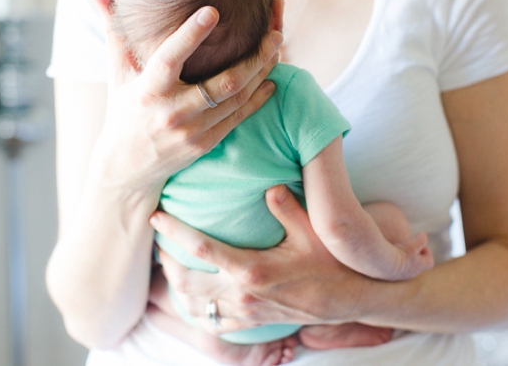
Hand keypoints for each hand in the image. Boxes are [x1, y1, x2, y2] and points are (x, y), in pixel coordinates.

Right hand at [90, 0, 282, 195]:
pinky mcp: (205, 144)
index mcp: (148, 90)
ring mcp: (191, 131)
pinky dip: (258, 97)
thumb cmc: (123, 109)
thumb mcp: (117, 73)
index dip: (190, 35)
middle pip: (222, 82)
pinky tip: (270, 79)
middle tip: (274, 31)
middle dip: (254, 56)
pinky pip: (239, 117)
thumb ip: (113, 31)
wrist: (126, 167)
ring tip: (276, 48)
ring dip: (261, 72)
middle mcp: (171, 112)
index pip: (170, 59)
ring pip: (236, 98)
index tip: (212, 10)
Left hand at [150, 184, 373, 332]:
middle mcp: (243, 294)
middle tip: (157, 240)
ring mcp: (246, 312)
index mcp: (252, 269)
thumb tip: (267, 184)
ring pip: (194, 305)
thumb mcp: (311, 230)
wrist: (350, 299)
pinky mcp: (252, 323)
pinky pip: (213, 323)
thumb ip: (285, 206)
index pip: (201, 248)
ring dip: (175, 286)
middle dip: (165, 260)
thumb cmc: (331, 262)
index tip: (156, 215)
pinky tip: (192, 297)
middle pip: (186, 281)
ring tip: (167, 265)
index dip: (174, 231)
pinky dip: (196, 310)